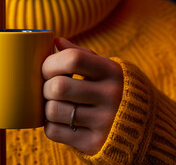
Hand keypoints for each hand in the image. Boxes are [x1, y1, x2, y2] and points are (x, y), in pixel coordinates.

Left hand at [42, 37, 122, 153]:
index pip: (72, 59)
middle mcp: (112, 96)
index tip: (47, 70)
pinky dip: (50, 125)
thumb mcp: (102, 68)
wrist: (140, 128)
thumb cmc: (110, 89)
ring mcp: (104, 122)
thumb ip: (79, 54)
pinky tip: (61, 121)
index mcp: (111, 71)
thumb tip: (56, 41)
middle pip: (58, 86)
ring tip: (56, 104)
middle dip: (45, 87)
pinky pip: (54, 131)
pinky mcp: (94, 143)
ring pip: (53, 110)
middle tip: (49, 90)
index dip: (50, 63)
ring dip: (47, 107)